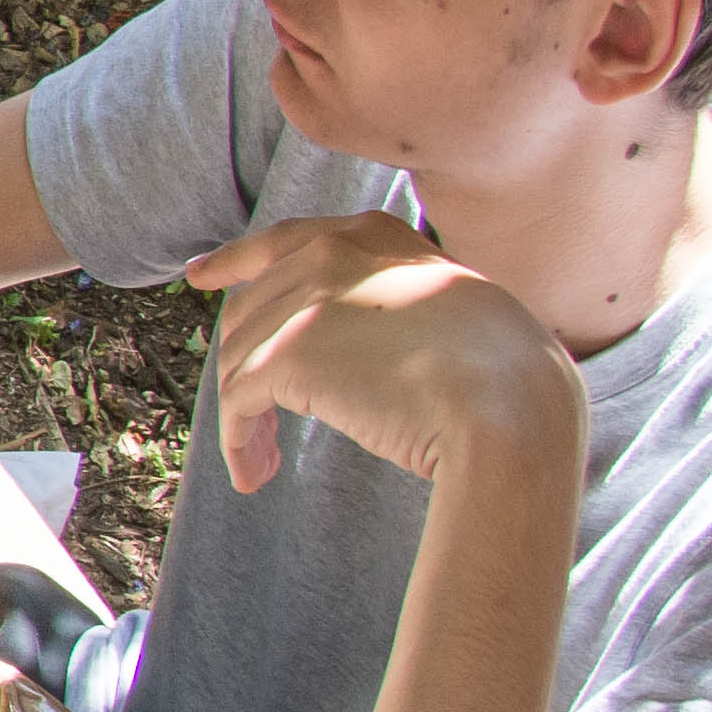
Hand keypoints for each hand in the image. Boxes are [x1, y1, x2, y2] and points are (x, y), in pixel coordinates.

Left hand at [186, 214, 582, 496]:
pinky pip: (237, 402)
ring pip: (238, 358)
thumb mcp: (452, 308)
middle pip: (250, 309)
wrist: (509, 403)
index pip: (283, 242)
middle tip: (252, 422)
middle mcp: (331, 253)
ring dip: (243, 416)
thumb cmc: (504, 375)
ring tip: (262, 463)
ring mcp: (305, 299)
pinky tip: (255, 475)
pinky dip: (238, 443)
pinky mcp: (286, 355)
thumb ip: (397, 302)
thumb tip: (356, 340)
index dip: (235, 262)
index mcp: (375, 236)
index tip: (202, 278)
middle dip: (242, 364)